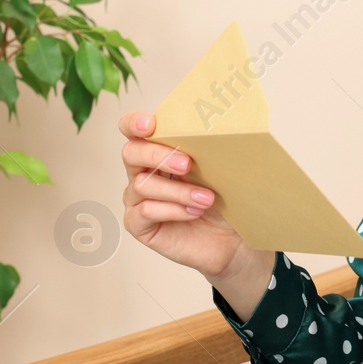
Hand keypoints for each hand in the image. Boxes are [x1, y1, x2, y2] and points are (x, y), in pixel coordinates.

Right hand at [119, 111, 263, 283]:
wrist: (231, 240)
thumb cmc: (223, 201)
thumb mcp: (218, 170)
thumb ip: (205, 149)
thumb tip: (214, 127)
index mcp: (158, 150)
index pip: (132, 129)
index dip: (134, 123)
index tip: (150, 125)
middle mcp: (142, 171)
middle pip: (131, 153)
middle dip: (159, 155)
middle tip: (187, 164)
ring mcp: (137, 199)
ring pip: (143, 185)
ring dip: (178, 191)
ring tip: (206, 199)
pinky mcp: (138, 224)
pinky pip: (145, 211)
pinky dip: (172, 210)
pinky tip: (193, 213)